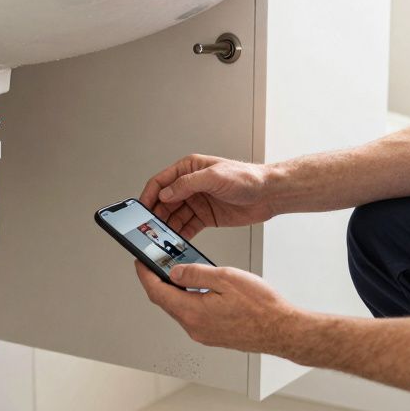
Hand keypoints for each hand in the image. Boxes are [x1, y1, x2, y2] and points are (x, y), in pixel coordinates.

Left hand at [133, 261, 302, 354]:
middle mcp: (194, 327)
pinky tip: (200, 288)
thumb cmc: (262, 307)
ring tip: (181, 271)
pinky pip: (194, 315)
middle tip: (158, 262)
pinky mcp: (213, 336)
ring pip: (180, 308)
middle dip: (159, 281)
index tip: (140, 262)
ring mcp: (204, 334)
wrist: (283, 330)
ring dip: (176, 290)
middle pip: (166, 301)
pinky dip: (190, 300)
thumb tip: (174, 272)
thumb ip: (195, 274)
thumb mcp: (226, 278)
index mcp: (193, 313)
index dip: (145, 275)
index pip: (157, 292)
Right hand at [139, 154, 275, 239]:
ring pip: (174, 216)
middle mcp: (191, 185)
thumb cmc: (247, 178)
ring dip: (167, 227)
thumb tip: (165, 193)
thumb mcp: (214, 176)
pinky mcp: (206, 217)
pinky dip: (180, 235)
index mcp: (189, 169)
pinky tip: (176, 242)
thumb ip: (187, 184)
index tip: (140, 210)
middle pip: (164, 201)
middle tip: (149, 229)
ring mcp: (197, 202)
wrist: (269, 194)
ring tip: (161, 238)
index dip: (149, 196)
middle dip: (156, 215)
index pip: (161, 182)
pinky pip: (187, 227)